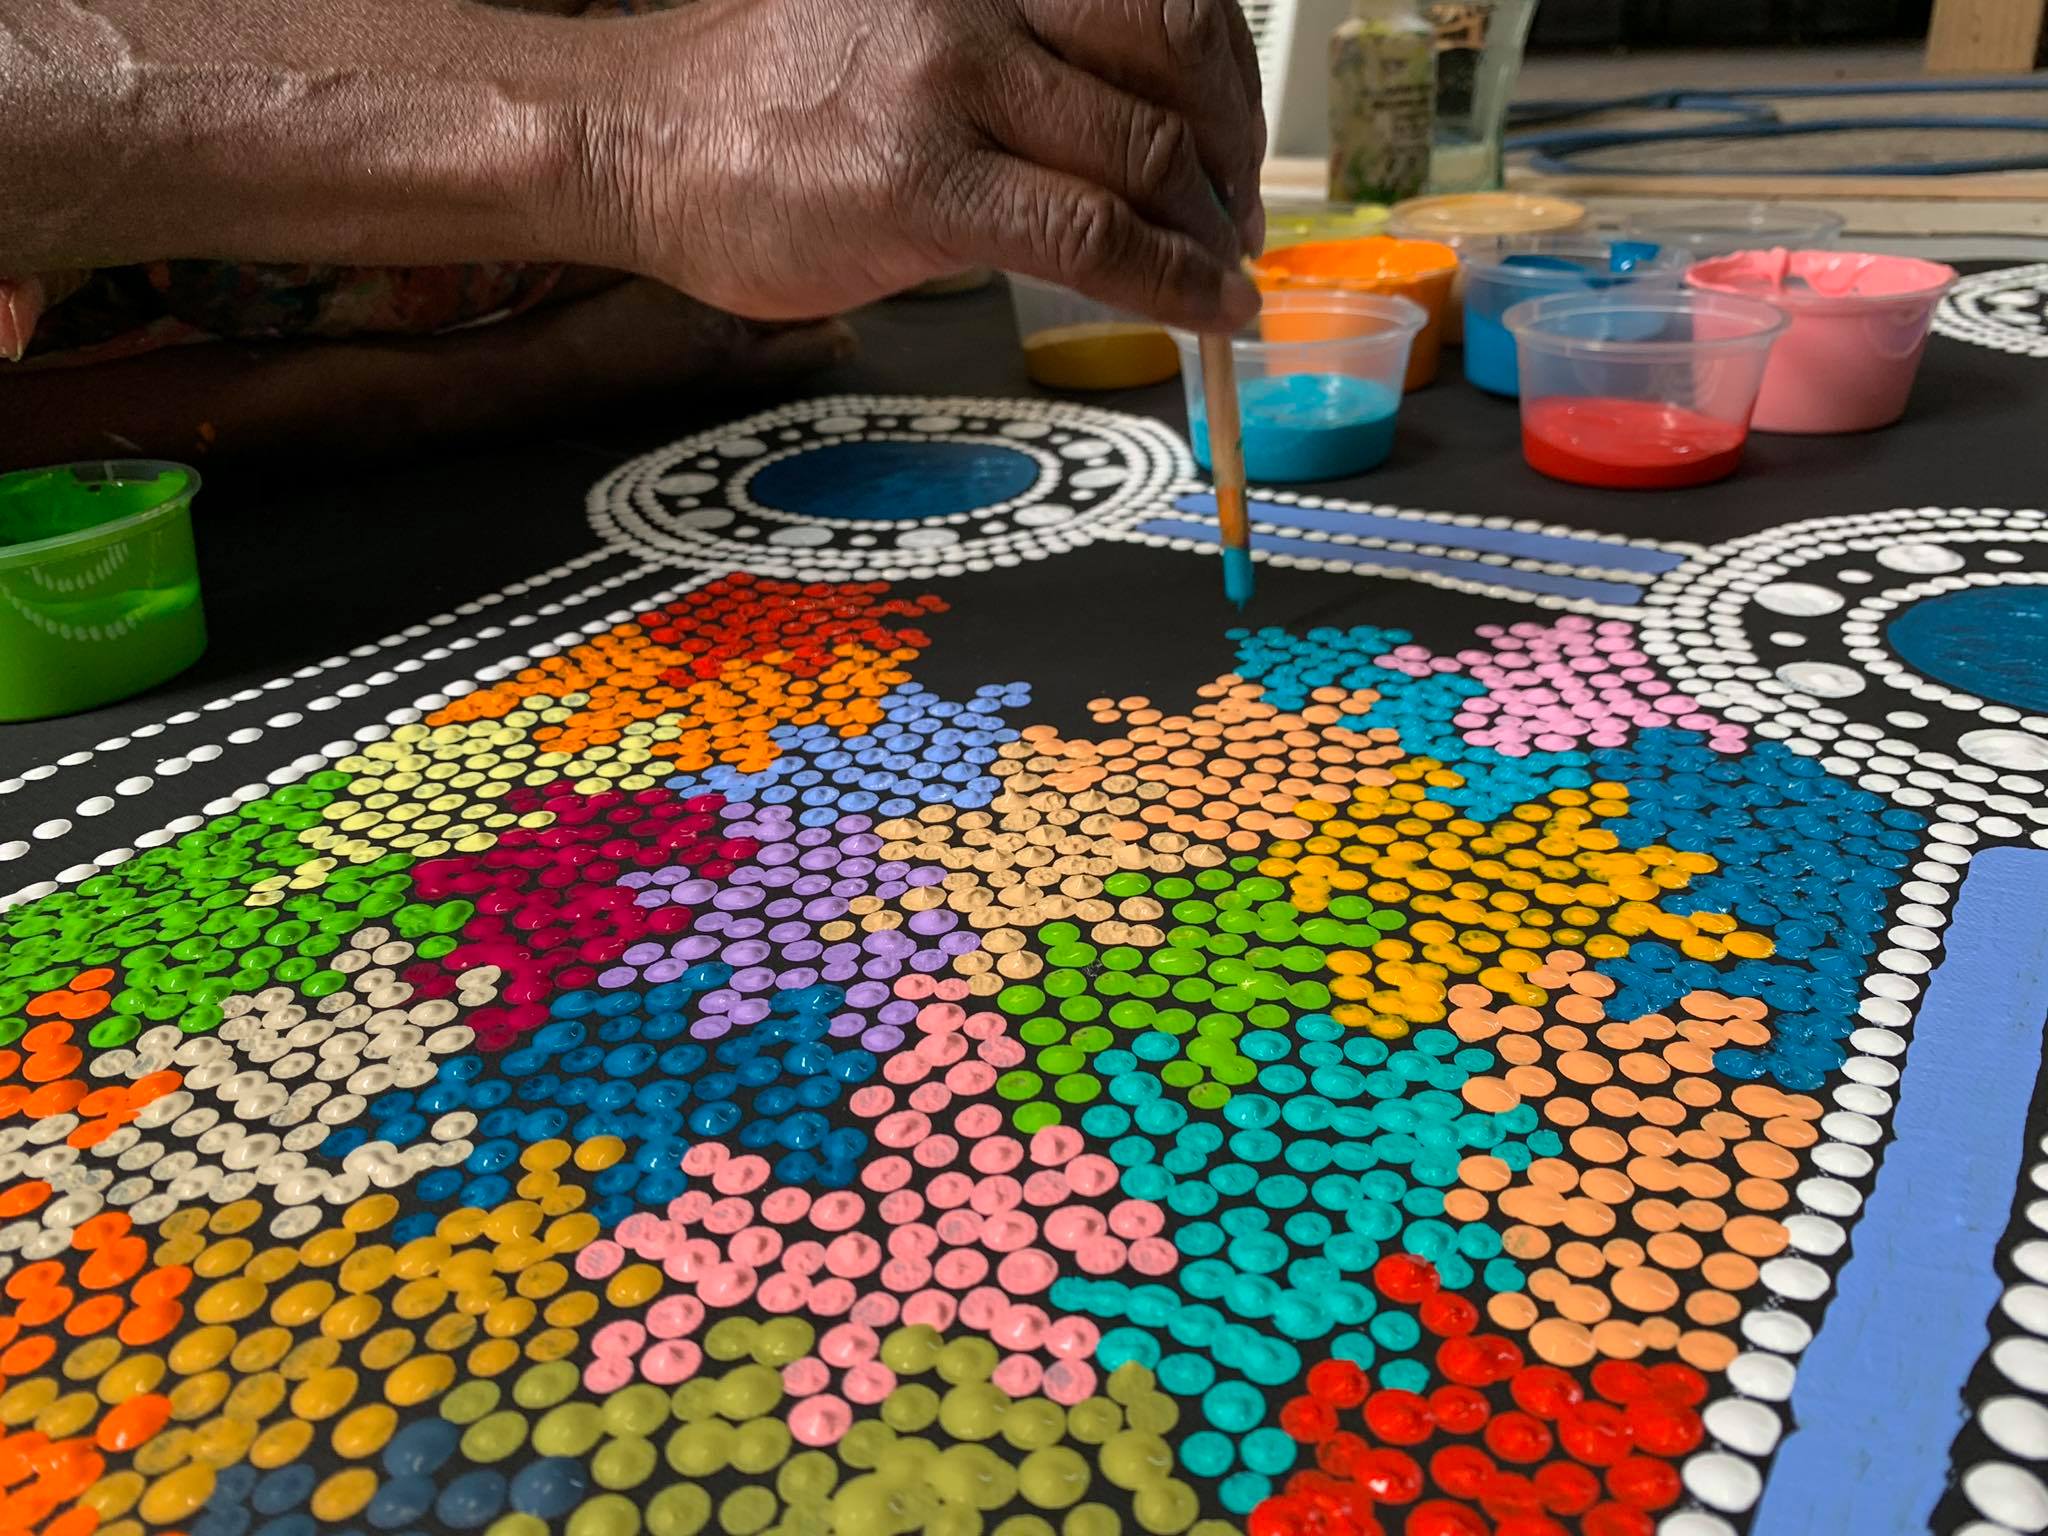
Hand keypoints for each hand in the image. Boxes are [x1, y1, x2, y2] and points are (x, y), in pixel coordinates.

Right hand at [596, 0, 1265, 329]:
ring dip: (1210, 231)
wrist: (638, 134)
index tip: (1237, 147)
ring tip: (1221, 276)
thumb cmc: (768, 96)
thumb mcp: (912, 27)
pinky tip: (1205, 314)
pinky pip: (1090, 239)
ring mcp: (949, 80)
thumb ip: (1023, 63)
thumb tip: (1134, 136)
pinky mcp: (922, 182)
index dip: (1228, 83)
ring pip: (1143, 154)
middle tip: (1238, 220)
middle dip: (1233, 156)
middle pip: (1177, 57)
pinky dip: (1173, 285)